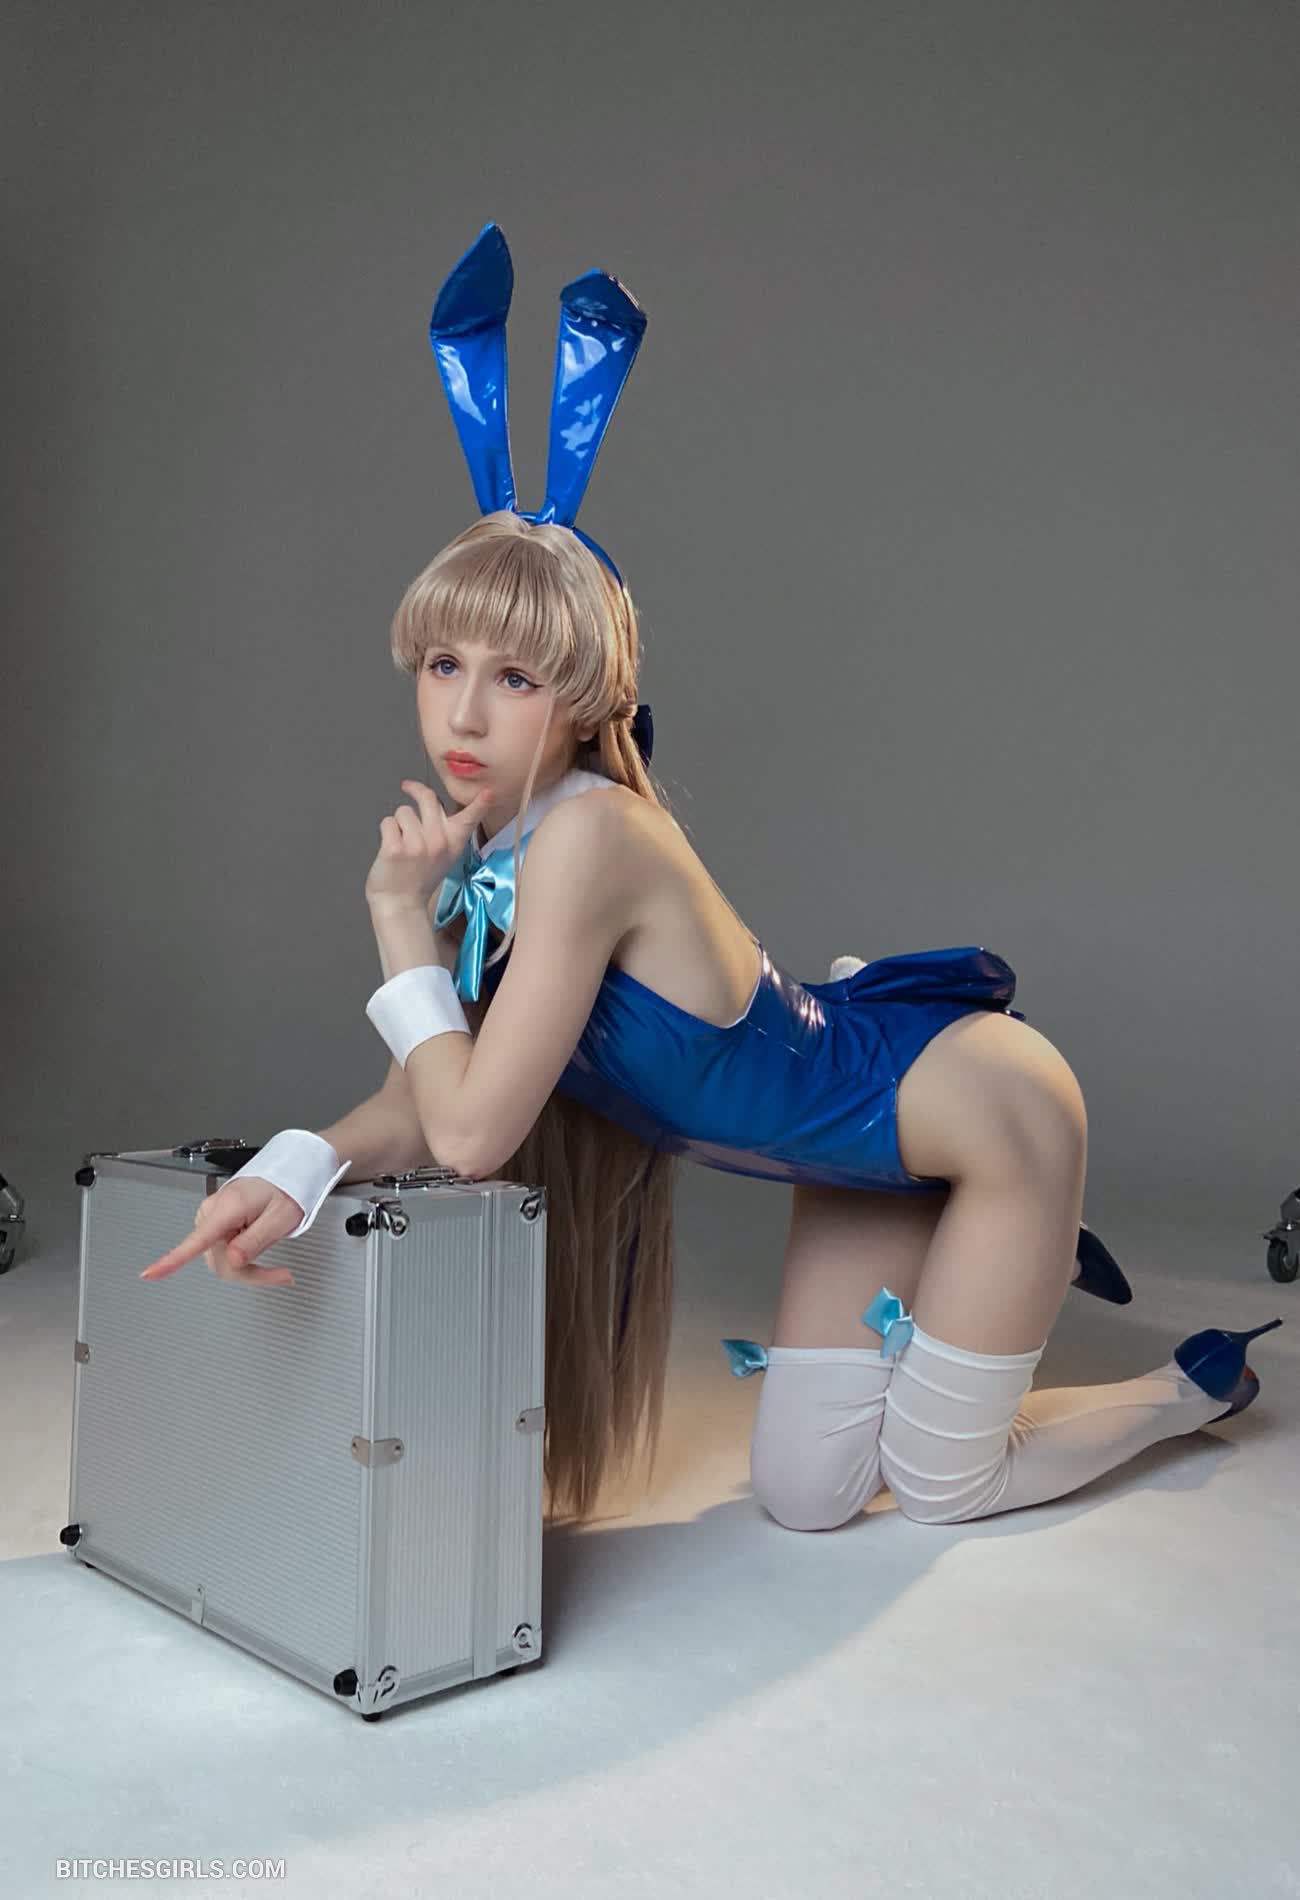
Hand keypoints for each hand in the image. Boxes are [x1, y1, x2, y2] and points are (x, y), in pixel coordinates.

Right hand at [138, 1176, 302, 1288]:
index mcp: (226, 1208)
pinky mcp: (214, 1226)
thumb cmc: (286, 1189)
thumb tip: (232, 1260)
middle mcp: (212, 1213)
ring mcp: (211, 1219)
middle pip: (218, 1262)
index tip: (150, 1273)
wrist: (287, 1173)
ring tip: (275, 1266)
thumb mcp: (281, 1217)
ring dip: (247, 1270)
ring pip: (220, 1262)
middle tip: (281, 1275)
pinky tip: (259, 1252)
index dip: (171, 1261)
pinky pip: (222, 1253)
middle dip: (248, 1274)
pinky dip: (242, 1261)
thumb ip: (255, 1241)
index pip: (196, 1240)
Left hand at [364, 779, 496, 911]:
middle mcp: (439, 841)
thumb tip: (433, 801)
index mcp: (454, 842)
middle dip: (415, 789)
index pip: (469, 819)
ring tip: (402, 843)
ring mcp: (417, 845)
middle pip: (427, 798)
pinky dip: (386, 832)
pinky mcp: (395, 849)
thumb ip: (444, 830)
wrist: (401, 904)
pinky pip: (388, 822)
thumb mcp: (444, 855)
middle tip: (408, 787)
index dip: (480, 804)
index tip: (489, 793)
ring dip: (399, 822)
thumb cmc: (420, 877)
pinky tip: (391, 849)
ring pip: (403, 811)